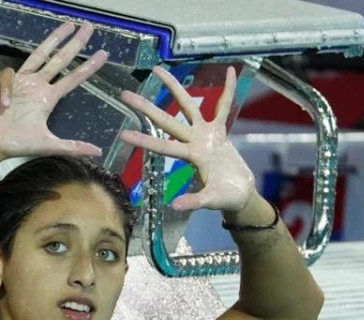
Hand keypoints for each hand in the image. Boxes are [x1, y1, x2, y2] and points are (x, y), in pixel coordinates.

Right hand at [0, 22, 107, 158]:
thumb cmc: (16, 144)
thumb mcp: (48, 145)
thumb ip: (72, 147)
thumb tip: (98, 152)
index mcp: (47, 98)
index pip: (72, 78)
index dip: (87, 66)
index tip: (103, 54)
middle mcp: (36, 85)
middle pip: (59, 59)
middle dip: (74, 43)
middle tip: (89, 27)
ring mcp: (19, 81)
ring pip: (38, 54)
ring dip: (53, 40)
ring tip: (68, 26)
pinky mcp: (0, 80)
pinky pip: (8, 76)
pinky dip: (7, 88)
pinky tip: (4, 104)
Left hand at [118, 66, 256, 213]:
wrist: (240, 194)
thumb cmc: (226, 199)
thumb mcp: (211, 200)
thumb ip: (195, 201)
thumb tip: (175, 206)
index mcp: (190, 156)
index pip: (162, 147)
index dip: (144, 141)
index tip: (123, 134)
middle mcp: (193, 142)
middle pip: (167, 120)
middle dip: (146, 108)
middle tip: (124, 94)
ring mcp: (206, 134)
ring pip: (188, 106)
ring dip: (173, 87)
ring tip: (158, 69)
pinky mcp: (220, 131)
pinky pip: (224, 106)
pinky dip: (229, 90)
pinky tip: (230, 71)